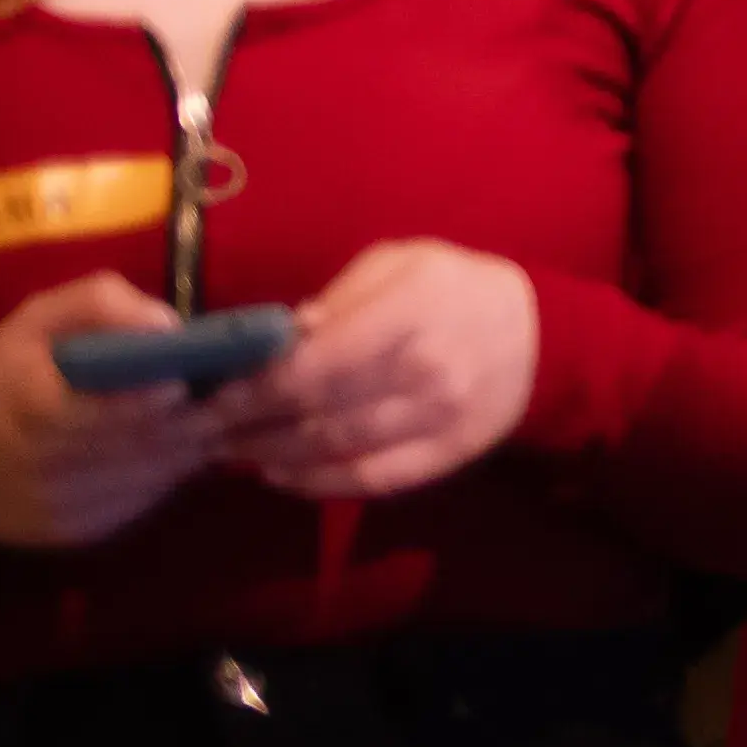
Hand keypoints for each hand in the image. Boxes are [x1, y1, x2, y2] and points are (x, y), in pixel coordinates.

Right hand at [0, 273, 232, 548]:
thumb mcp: (33, 323)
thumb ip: (98, 307)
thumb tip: (169, 323)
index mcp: (33, 405)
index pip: (102, 408)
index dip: (148, 398)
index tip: (187, 380)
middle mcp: (52, 464)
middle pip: (145, 439)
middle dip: (204, 415)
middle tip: (254, 388)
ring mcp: (71, 504)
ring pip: (157, 470)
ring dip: (204, 440)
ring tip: (246, 408)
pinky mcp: (88, 530)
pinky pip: (148, 495)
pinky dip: (181, 466)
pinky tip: (204, 439)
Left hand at [209, 240, 538, 499]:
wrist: (540, 334)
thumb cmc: (456, 286)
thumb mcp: (403, 262)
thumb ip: (342, 295)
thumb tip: (283, 335)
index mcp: (409, 312)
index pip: (313, 364)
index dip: (253, 388)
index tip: (212, 396)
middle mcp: (423, 371)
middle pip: (316, 413)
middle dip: (250, 427)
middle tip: (207, 432)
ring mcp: (437, 419)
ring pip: (335, 450)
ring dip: (274, 457)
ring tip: (234, 452)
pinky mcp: (446, 454)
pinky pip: (371, 480)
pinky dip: (318, 484)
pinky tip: (282, 476)